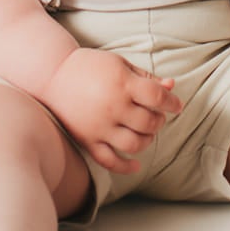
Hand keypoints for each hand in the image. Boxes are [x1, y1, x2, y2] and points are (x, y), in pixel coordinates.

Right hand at [37, 49, 183, 176]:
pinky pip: (110, 161)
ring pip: (135, 144)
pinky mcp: (88, 140)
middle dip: (159, 120)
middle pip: (149, 122)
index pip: (157, 97)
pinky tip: (136, 165)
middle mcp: (112, 106)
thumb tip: (171, 87)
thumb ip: (146, 76)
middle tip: (157, 115)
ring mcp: (99, 126)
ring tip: (145, 131)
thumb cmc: (90, 66)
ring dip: (147, 140)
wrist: (52, 75)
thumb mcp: (119, 63)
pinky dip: (126, 166)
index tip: (177, 105)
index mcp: (121, 83)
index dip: (172, 102)